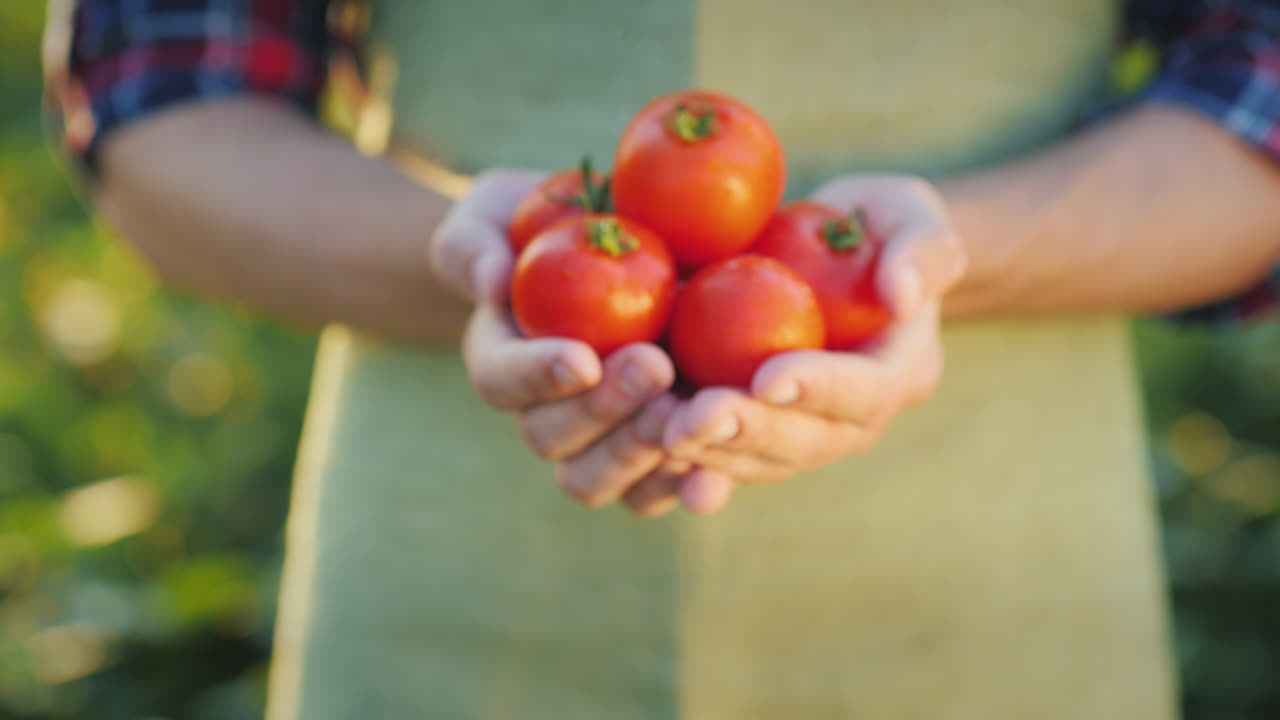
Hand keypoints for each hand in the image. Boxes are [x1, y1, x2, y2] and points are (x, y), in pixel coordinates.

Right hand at [429, 170, 686, 512]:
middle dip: (601, 410)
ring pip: (597, 479)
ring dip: (639, 452)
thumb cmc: (551, 220)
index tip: (583, 358)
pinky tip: (714, 468)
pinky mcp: (651, 456)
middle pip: (552, 438)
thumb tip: (492, 282)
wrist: (626, 244)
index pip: (500, 378)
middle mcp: (545, 412)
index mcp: (505, 360)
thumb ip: (476, 240)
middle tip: (654, 367)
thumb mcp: (499, 210)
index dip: (537, 376)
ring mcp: (597, 442)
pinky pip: (655, 493)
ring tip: (687, 411)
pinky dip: (683, 486)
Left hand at [623, 175, 966, 515]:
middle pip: (805, 443)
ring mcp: (798, 432)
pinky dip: (683, 459)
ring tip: (659, 432)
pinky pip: (719, 455)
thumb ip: (922, 249)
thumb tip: (903, 294)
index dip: (819, 389)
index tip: (769, 374)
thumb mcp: (911, 214)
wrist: (834, 250)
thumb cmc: (878, 221)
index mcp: (900, 372)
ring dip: (708, 453)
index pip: (865, 392)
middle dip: (750, 433)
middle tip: (697, 419)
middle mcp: (850, 419)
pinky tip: (642, 447)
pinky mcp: (750, 427)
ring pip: (757, 460)